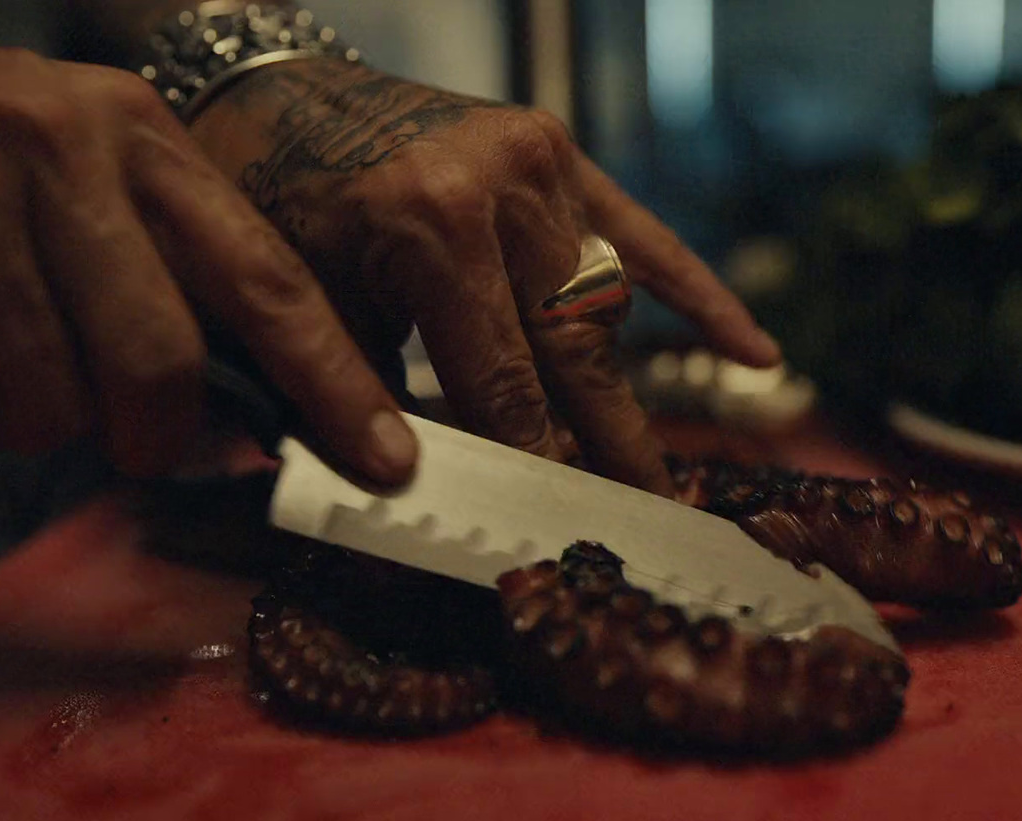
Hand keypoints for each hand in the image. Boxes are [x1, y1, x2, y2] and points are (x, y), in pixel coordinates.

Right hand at [0, 13, 417, 481]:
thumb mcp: (59, 159)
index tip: (383, 459)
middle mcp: (62, 152)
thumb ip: (153, 258)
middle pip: (162, 363)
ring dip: (17, 409)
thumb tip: (246, 401)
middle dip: (148, 435)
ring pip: (50, 403)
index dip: (333, 380)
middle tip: (124, 440)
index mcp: (130, 131)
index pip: (264, 274)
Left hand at [188, 57, 780, 496]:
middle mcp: (500, 185)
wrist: (272, 91)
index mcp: (429, 224)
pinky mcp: (556, 149)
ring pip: (605, 300)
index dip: (534, 460)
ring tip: (656, 475)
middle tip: (648, 522)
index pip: (500, 380)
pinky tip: (755, 354)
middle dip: (609, 446)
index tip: (565, 528)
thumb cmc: (266, 202)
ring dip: (619, 388)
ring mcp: (538, 160)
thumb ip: (363, 395)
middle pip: (572, 347)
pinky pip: (640, 231)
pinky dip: (697, 294)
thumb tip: (420, 490)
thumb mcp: (296, 306)